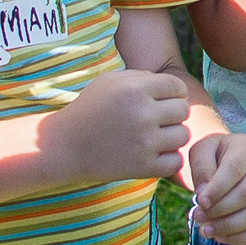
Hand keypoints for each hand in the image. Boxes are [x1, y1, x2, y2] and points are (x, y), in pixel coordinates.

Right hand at [43, 69, 190, 184]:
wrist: (63, 146)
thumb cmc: (89, 109)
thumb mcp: (111, 81)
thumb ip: (144, 77)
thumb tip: (176, 87)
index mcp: (136, 89)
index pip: (178, 86)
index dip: (173, 93)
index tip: (160, 101)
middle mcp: (143, 114)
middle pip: (183, 110)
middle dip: (172, 113)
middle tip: (155, 120)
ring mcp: (144, 142)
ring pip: (183, 135)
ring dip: (171, 136)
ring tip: (154, 136)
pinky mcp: (142, 167)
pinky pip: (176, 161)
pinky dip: (168, 159)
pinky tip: (153, 154)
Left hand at [185, 130, 245, 244]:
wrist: (231, 161)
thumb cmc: (214, 156)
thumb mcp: (202, 152)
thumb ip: (201, 167)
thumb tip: (205, 194)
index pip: (235, 169)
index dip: (217, 189)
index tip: (200, 202)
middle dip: (219, 210)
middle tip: (198, 216)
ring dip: (228, 226)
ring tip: (206, 230)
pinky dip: (242, 238)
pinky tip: (221, 237)